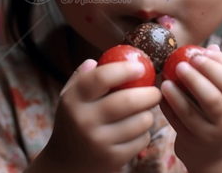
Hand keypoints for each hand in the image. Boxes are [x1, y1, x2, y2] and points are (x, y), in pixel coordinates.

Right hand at [41, 58, 161, 172]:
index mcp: (74, 100)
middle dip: (149, 93)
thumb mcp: (70, 97)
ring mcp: (99, 142)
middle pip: (127, 101)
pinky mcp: (113, 159)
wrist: (66, 163)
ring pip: (140, 122)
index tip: (141, 67)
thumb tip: (96, 60)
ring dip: (148, 114)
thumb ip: (82, 77)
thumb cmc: (73, 122)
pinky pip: (141, 140)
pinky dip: (144, 133)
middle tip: (156, 91)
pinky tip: (137, 130)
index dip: (124, 69)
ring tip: (145, 111)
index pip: (100, 77)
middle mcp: (84, 120)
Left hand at [159, 45, 221, 171]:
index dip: (219, 60)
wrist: (217, 151)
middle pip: (221, 91)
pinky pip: (179, 122)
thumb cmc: (217, 110)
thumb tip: (210, 46)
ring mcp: (213, 130)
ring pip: (198, 111)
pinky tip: (160, 95)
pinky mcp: (194, 140)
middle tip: (183, 62)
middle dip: (203, 73)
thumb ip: (218, 71)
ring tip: (166, 80)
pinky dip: (169, 107)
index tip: (201, 51)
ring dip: (180, 94)